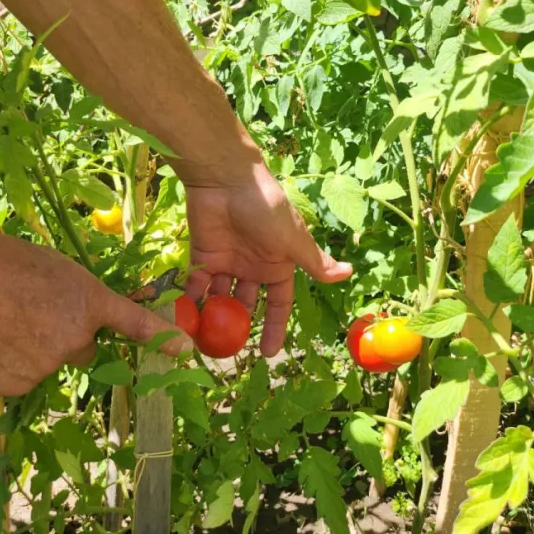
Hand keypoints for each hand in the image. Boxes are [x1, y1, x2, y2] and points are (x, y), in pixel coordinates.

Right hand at [0, 234, 190, 395]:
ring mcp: (45, 366)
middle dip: (65, 335)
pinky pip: (18, 375)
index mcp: (85, 299)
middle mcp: (74, 338)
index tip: (182, 350)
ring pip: (47, 360)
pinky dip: (4, 363)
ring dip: (30, 347)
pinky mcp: (15, 386)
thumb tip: (66, 307)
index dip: (159, 336)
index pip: (132, 321)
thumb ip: (66, 289)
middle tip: (28, 312)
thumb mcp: (41, 262)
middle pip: (81, 346)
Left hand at [183, 162, 352, 355]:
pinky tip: (185, 321)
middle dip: (239, 325)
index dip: (275, 326)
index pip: (278, 302)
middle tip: (229, 351)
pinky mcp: (202, 255)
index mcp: (277, 264)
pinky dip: (190, 301)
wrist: (226, 180)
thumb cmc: (266, 209)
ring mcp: (226, 261)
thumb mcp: (293, 240)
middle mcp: (252, 265)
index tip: (270, 353)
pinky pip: (195, 284)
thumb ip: (314, 261)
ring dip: (213, 317)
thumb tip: (348, 272)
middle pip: (246, 303)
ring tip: (205, 342)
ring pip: (219, 297)